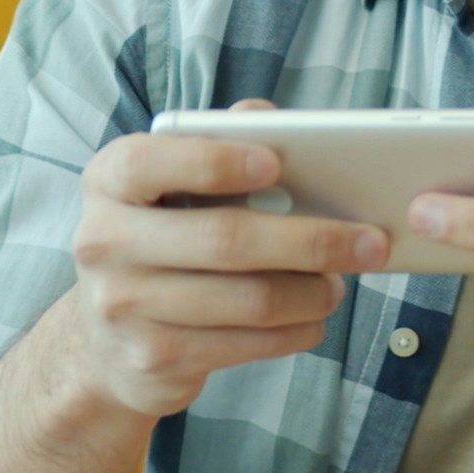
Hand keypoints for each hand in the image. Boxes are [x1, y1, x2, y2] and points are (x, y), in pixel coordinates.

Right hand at [58, 109, 387, 419]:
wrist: (104, 343)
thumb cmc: (158, 244)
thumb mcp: (169, 189)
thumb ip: (213, 144)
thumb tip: (265, 115)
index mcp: (108, 183)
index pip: (153, 163)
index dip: (216, 162)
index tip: (276, 163)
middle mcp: (103, 242)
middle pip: (224, 239)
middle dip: (310, 240)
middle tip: (370, 241)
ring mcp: (123, 306)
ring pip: (247, 300)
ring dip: (312, 293)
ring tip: (341, 283)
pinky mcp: (152, 357)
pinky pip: (245, 345)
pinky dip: (294, 331)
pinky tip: (313, 319)